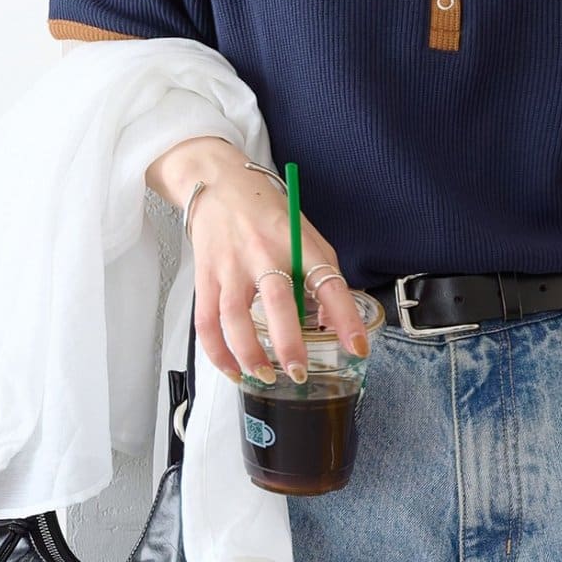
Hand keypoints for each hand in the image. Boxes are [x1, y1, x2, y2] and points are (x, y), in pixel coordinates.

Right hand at [175, 144, 370, 384]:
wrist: (219, 184)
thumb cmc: (268, 213)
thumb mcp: (305, 233)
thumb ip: (321, 273)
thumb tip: (330, 322)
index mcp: (298, 243)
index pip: (328, 282)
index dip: (345, 317)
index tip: (357, 347)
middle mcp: (264, 254)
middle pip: (277, 302)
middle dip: (289, 343)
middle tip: (300, 372)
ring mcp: (230, 266)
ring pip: (234, 318)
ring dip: (249, 354)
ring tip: (265, 376)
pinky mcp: (205, 277)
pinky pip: (206, 322)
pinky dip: (217, 352)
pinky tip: (232, 369)